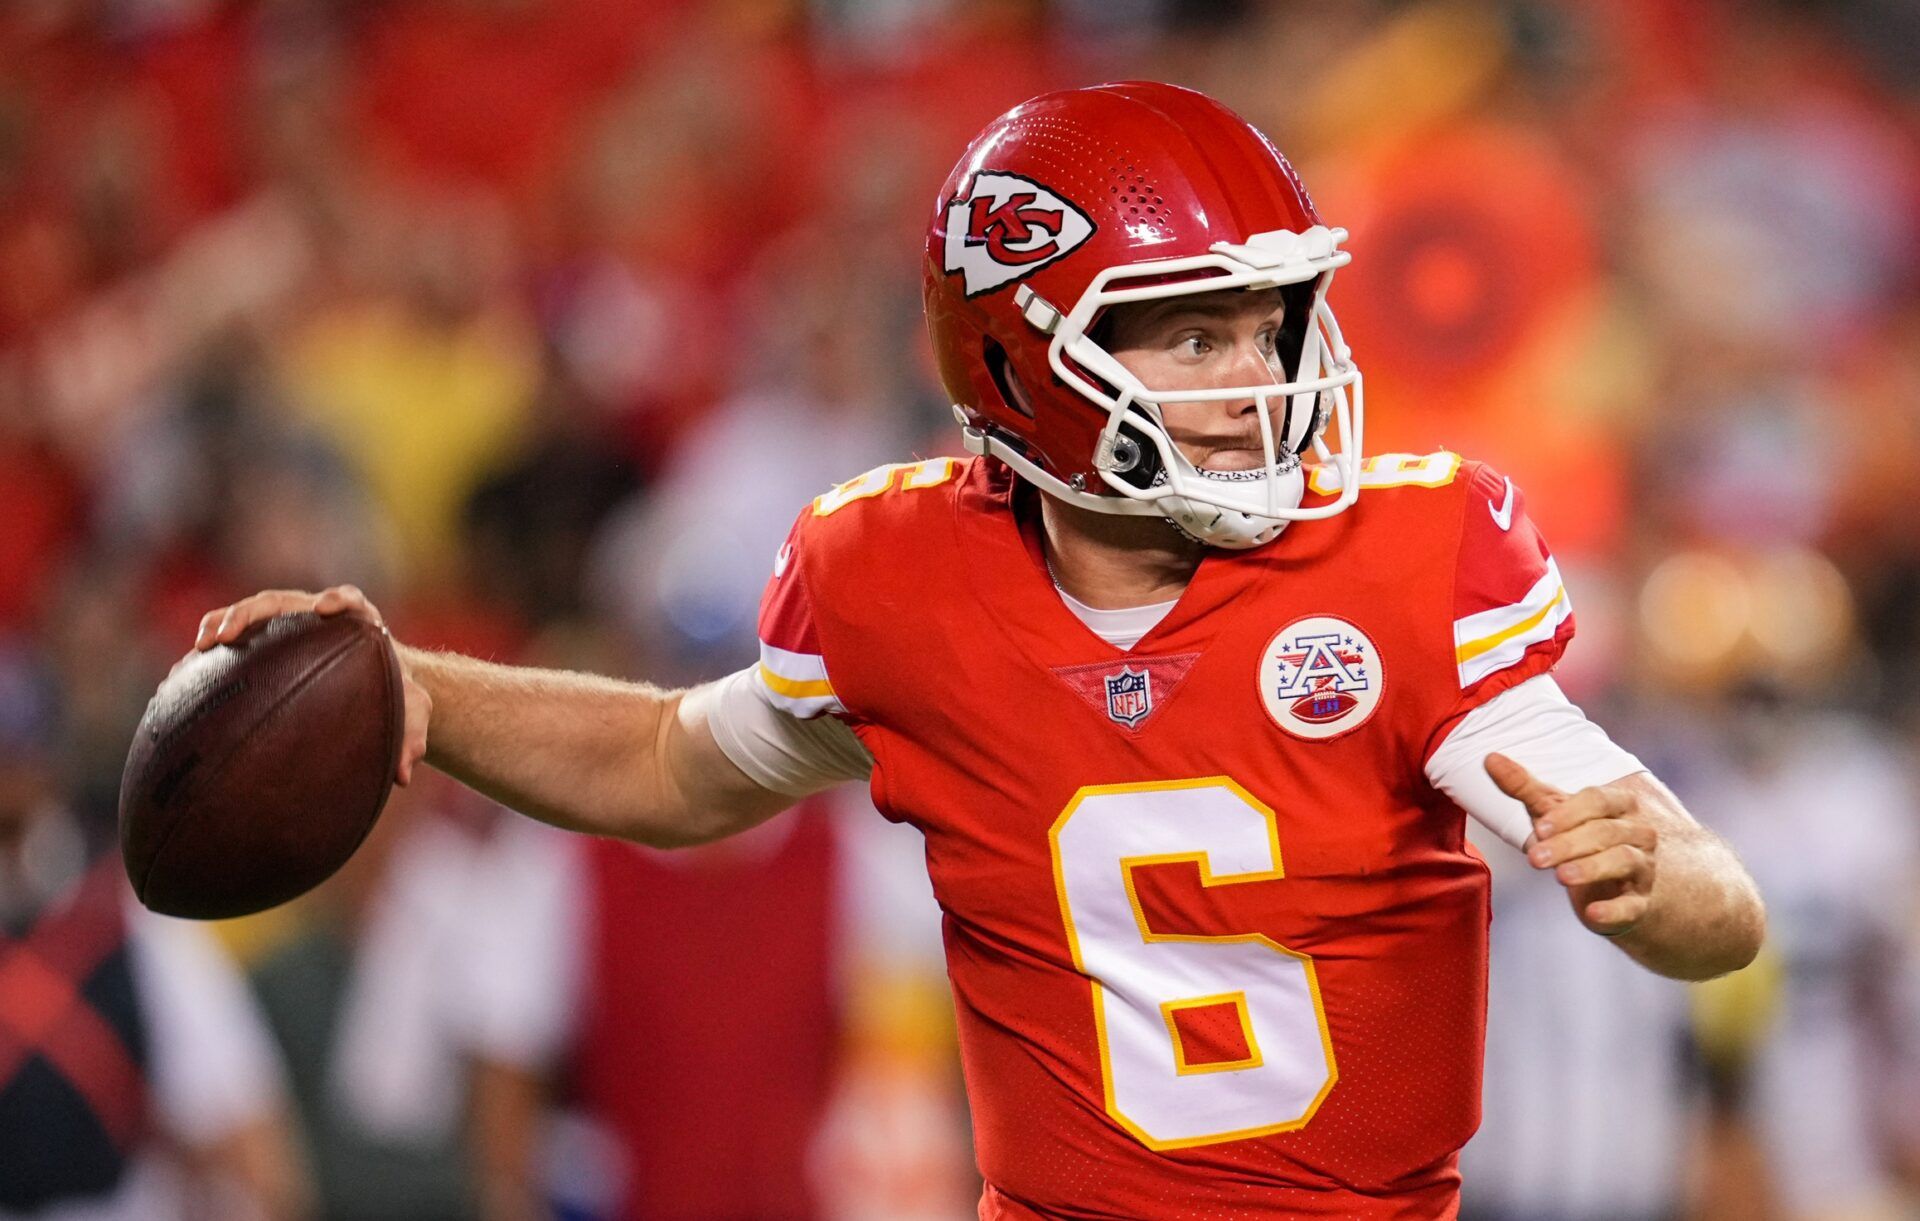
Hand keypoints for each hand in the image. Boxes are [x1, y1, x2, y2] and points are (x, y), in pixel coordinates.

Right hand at [191, 585, 431, 786]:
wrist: (369, 684)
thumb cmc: (390, 695)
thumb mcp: (408, 713)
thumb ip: (411, 736)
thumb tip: (403, 775)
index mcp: (358, 624)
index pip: (351, 601)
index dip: (341, 600)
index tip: (328, 608)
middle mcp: (315, 617)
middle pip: (282, 602)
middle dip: (253, 612)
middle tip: (229, 633)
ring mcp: (286, 625)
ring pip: (250, 614)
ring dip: (223, 622)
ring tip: (202, 645)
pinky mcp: (264, 641)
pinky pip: (233, 635)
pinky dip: (211, 644)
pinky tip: (185, 670)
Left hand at [1485, 753, 1656, 936]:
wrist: (1610, 886)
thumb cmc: (1578, 838)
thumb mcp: (1553, 813)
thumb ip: (1524, 788)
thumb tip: (1490, 759)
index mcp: (1618, 805)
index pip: (1599, 800)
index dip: (1569, 813)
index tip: (1540, 827)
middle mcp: (1637, 832)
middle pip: (1605, 832)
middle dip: (1568, 845)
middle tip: (1535, 859)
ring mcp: (1642, 867)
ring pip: (1623, 861)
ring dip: (1590, 868)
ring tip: (1561, 876)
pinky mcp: (1639, 901)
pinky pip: (1632, 905)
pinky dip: (1614, 909)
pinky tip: (1593, 914)